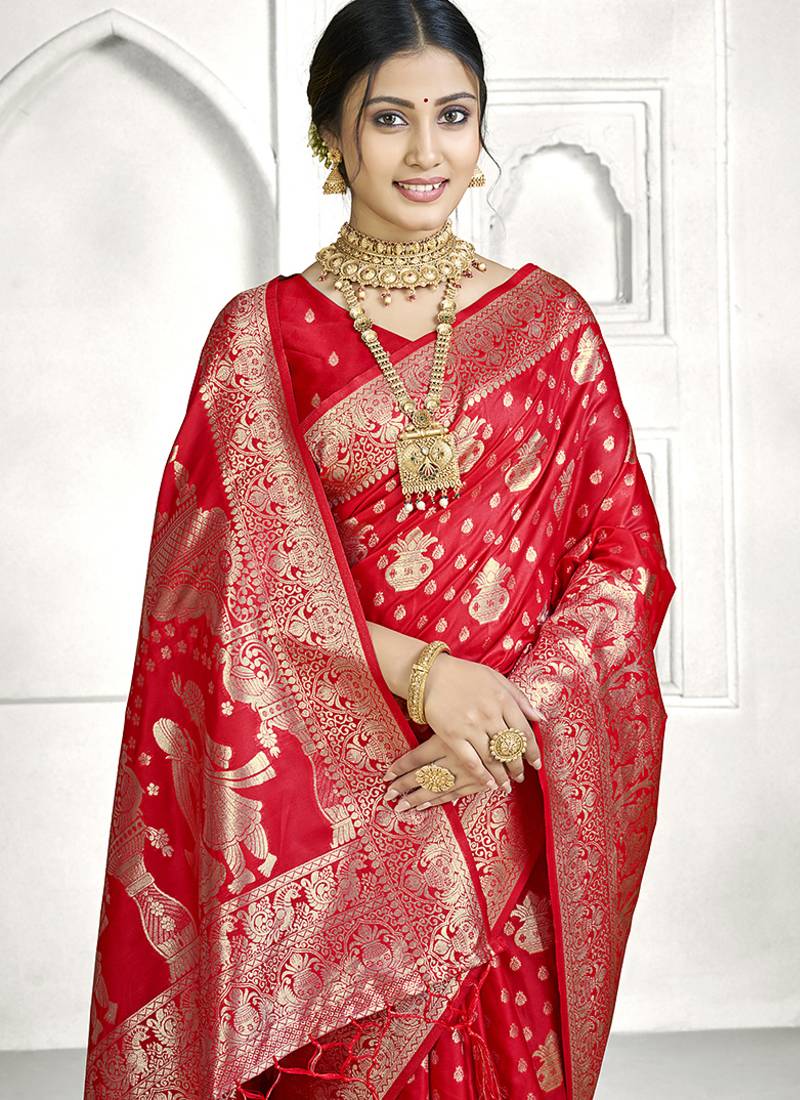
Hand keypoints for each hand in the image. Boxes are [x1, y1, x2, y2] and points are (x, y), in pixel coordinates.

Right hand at [381, 653, 543, 811]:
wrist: (430, 675)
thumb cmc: (466, 675)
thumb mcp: (497, 678)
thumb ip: (519, 698)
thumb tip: (540, 718)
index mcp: (503, 700)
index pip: (525, 732)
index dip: (533, 752)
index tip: (536, 764)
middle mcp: (489, 715)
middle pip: (510, 749)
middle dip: (518, 767)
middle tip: (520, 776)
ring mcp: (471, 727)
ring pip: (493, 759)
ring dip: (502, 775)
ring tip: (506, 785)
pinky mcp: (452, 736)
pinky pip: (471, 762)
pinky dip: (482, 776)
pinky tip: (488, 784)